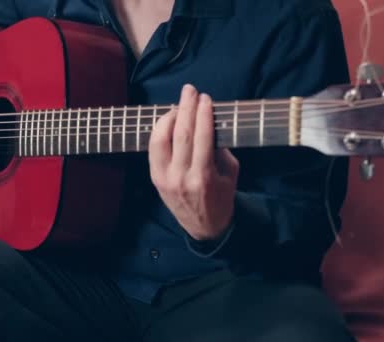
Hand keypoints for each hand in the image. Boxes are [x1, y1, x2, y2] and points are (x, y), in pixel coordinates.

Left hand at [149, 84, 239, 240]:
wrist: (204, 226)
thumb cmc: (222, 197)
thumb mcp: (230, 173)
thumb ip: (220, 149)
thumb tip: (207, 122)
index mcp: (203, 177)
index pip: (202, 138)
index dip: (203, 114)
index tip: (205, 98)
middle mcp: (181, 177)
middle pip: (180, 134)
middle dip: (185, 108)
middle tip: (190, 90)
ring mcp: (164, 179)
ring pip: (160, 140)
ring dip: (168, 117)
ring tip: (178, 104)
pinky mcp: (155, 179)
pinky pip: (153, 149)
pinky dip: (159, 131)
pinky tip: (168, 121)